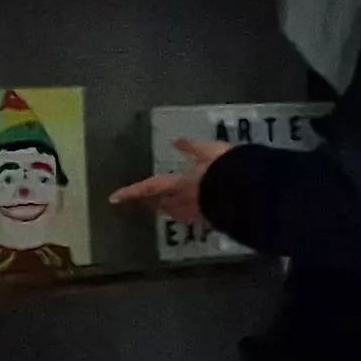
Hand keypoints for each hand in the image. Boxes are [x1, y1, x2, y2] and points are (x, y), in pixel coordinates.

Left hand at [106, 138, 237, 227]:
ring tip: (170, 209)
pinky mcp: (213, 220)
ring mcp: (197, 213)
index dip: (131, 192)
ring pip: (178, 213)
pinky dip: (193, 214)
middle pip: (163, 204)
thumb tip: (175, 140)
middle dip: (154, 203)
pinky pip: (197, 217)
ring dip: (171, 211)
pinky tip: (198, 213)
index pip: (149, 188)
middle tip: (148, 203)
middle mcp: (183, 202)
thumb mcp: (208, 151)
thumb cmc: (223, 170)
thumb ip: (192, 148)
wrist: (247, 192)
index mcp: (177, 185)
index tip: (114, 198)